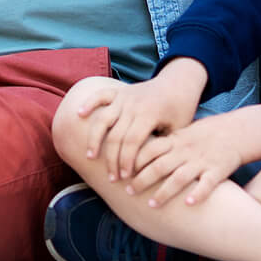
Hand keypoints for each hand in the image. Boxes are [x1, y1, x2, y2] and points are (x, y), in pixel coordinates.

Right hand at [74, 61, 204, 182]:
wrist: (179, 83)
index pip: (132, 142)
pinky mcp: (119, 91)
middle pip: (116, 136)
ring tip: (91, 157)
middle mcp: (134, 105)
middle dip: (112, 160)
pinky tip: (79, 114)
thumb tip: (150, 170)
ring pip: (103, 119)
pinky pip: (101, 95)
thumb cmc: (181, 110)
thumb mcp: (179, 129)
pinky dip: (89, 103)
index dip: (126, 162)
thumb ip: (164, 146)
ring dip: (95, 139)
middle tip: (112, 178)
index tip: (125, 178)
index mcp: (150, 114)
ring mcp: (125, 97)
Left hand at [127, 115, 241, 207]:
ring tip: (151, 204)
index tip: (121, 172)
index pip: (150, 149)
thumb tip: (136, 152)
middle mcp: (186, 151)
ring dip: (164, 192)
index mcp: (176, 141)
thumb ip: (163, 143)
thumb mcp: (182, 133)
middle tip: (128, 191)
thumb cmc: (204, 135)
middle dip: (142, 180)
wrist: (235, 131)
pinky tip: (189, 203)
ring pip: (179, 178)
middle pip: (160, 166)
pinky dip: (198, 193)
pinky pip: (207, 183)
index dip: (134, 161)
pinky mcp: (218, 171)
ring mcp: (202, 161)